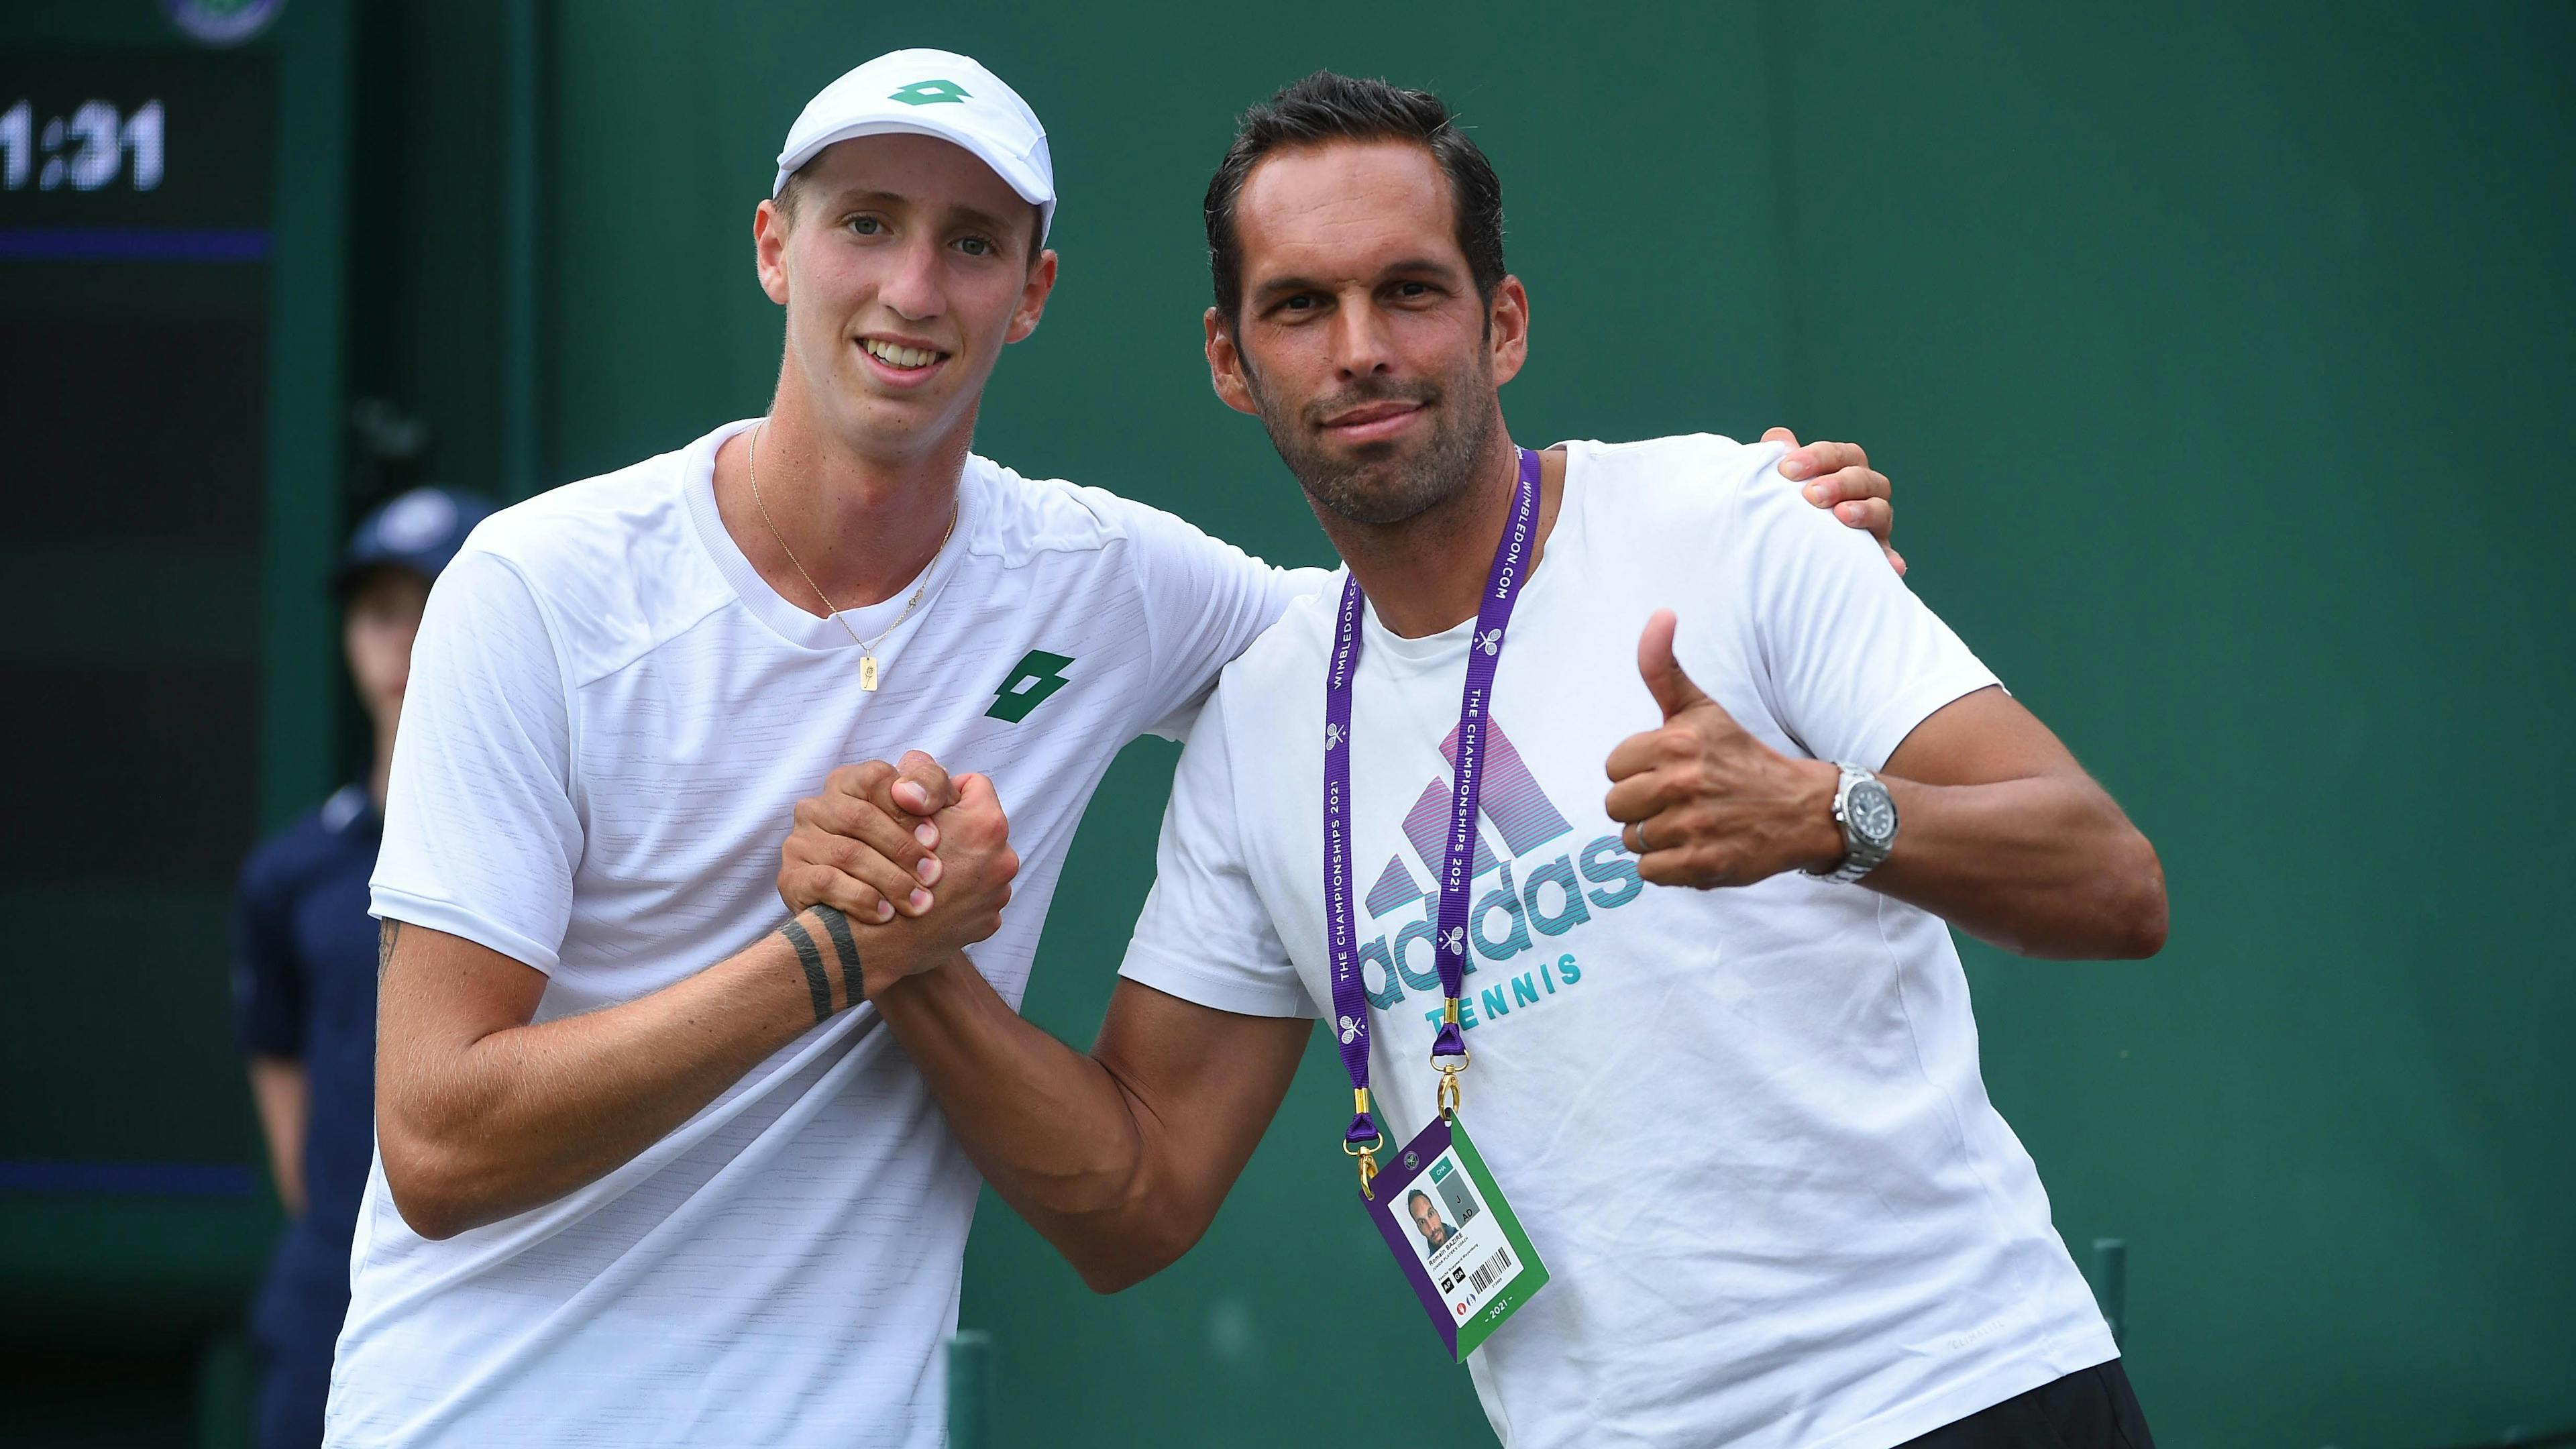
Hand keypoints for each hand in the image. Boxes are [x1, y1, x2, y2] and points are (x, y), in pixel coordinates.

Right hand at [779, 751, 962, 922]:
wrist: (876, 914)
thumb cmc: (907, 852)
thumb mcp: (927, 812)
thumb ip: (931, 785)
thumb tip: (910, 793)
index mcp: (847, 782)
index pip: (875, 778)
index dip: (907, 808)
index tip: (935, 838)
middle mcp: (817, 807)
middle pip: (860, 817)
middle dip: (902, 849)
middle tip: (933, 875)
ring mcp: (799, 842)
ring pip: (846, 853)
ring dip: (889, 879)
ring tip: (918, 902)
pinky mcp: (791, 878)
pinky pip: (825, 883)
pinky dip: (860, 898)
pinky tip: (885, 913)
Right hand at [832, 768, 1018, 998]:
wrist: (873, 940)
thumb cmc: (879, 870)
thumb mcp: (896, 811)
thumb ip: (919, 785)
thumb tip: (922, 774)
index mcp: (987, 825)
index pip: (973, 786)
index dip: (942, 793)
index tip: (922, 810)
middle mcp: (1003, 859)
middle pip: (979, 828)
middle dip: (954, 831)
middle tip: (923, 844)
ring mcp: (998, 894)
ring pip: (978, 863)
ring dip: (957, 865)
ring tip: (924, 876)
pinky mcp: (989, 923)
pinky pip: (975, 896)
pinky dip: (957, 896)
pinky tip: (930, 900)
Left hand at [1604, 610, 1844, 887]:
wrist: (1803, 808)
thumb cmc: (1742, 756)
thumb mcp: (1702, 709)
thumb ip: (1663, 668)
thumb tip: (1659, 615)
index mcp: (1676, 743)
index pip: (1614, 767)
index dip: (1636, 772)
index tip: (1667, 770)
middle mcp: (1682, 783)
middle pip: (1616, 807)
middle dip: (1642, 806)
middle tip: (1677, 800)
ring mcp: (1692, 827)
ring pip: (1632, 840)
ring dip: (1656, 837)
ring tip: (1690, 824)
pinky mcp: (1702, 865)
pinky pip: (1650, 871)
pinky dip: (1668, 866)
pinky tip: (1695, 847)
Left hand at [1766, 427, 1902, 575]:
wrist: (1793, 555)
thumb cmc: (1791, 509)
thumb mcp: (1784, 485)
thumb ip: (1782, 461)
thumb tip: (1777, 437)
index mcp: (1846, 470)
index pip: (1840, 455)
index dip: (1816, 457)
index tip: (1787, 469)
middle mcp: (1865, 493)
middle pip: (1863, 479)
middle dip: (1839, 483)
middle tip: (1811, 495)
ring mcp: (1875, 524)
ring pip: (1881, 510)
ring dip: (1864, 511)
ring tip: (1842, 516)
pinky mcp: (1877, 555)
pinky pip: (1888, 557)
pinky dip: (1890, 559)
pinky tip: (1892, 567)